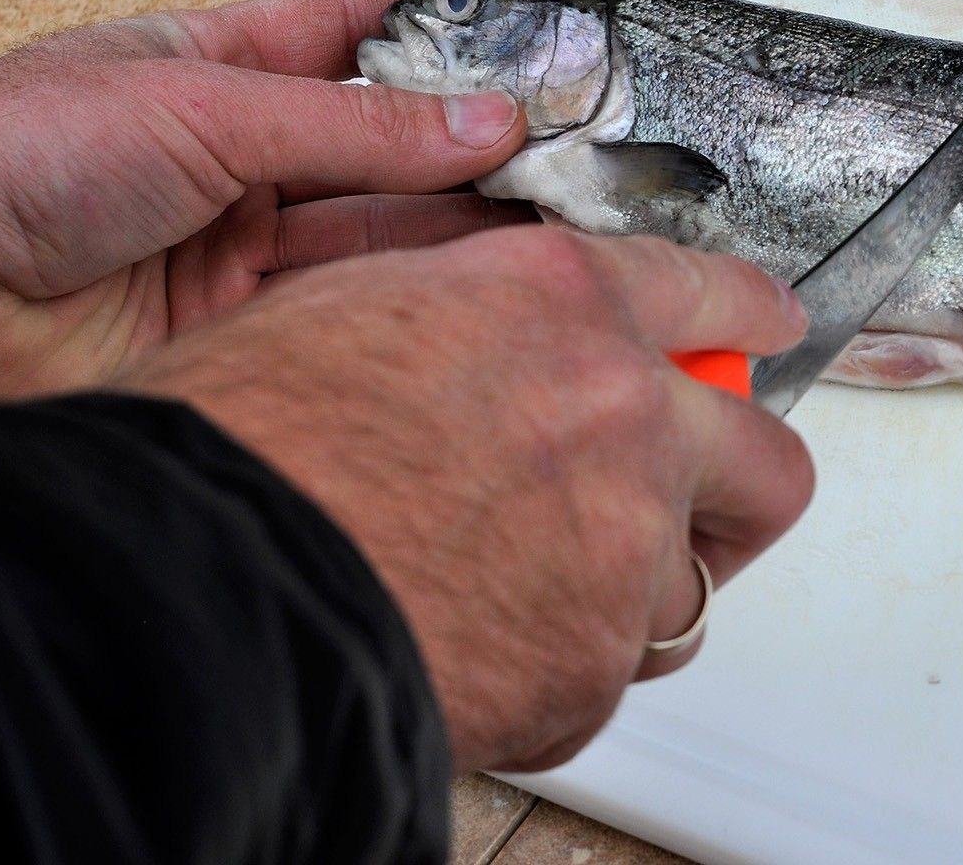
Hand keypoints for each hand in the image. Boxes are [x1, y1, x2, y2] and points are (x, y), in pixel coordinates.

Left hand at [0, 0, 530, 394]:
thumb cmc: (7, 160)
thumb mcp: (199, 106)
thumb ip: (351, 125)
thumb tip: (480, 121)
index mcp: (211, 68)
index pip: (352, 35)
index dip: (441, 35)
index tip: (527, 44)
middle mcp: (235, 159)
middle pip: (384, 144)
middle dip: (472, 142)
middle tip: (562, 145)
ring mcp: (239, 249)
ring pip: (381, 229)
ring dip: (463, 223)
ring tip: (548, 212)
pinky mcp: (246, 333)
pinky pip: (354, 307)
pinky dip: (420, 296)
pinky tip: (481, 281)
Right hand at [117, 226, 814, 771]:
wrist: (193, 580)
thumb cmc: (235, 447)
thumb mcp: (353, 311)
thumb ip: (473, 321)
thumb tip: (502, 346)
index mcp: (556, 305)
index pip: (703, 291)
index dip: (746, 312)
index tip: (768, 326)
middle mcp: (619, 414)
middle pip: (767, 464)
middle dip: (742, 490)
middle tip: (699, 507)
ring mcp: (622, 542)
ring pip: (686, 588)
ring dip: (624, 595)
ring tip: (524, 594)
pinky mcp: (593, 661)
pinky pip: (603, 672)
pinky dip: (553, 670)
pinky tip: (474, 647)